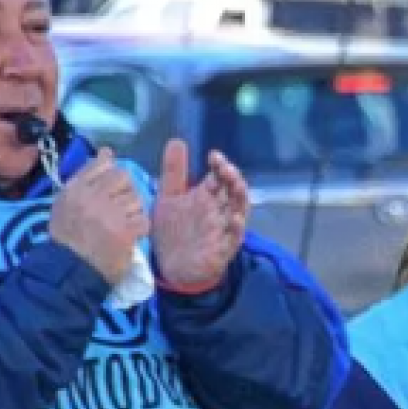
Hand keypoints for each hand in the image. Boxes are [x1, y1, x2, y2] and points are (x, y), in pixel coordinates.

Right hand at [48, 148, 146, 284]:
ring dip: (133, 212)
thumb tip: (107, 152)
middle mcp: (90, 196)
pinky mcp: (123, 230)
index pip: (101, 165)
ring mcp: (107, 213)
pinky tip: (129, 236)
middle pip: (123, 178)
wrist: (69, 269)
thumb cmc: (69, 237)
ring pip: (136, 199)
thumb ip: (87, 177)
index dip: (111, 174)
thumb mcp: (67, 203)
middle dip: (126, 192)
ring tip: (122, 224)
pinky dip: (139, 229)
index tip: (111, 188)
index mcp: (74, 189)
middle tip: (119, 209)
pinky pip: (143, 220)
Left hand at [151, 138, 250, 291]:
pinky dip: (236, 228)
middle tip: (225, 168)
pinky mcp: (222, 249)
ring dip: (239, 198)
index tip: (214, 156)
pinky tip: (234, 218)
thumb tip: (177, 140)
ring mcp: (222, 230)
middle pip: (232, 191)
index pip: (218, 178)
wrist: (171, 267)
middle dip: (232, 179)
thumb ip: (174, 172)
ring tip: (235, 184)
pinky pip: (233, 238)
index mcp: (206, 198)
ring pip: (238, 211)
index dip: (220, 166)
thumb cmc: (173, 232)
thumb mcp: (168, 198)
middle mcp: (218, 211)